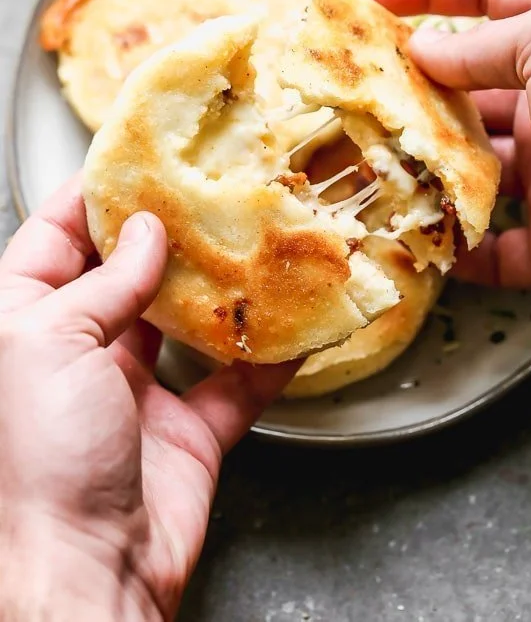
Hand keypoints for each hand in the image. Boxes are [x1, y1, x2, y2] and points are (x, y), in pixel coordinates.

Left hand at [0, 177, 295, 620]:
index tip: (133, 161)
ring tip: (253, 244)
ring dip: (220, 291)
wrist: (80, 576)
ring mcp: (135, 395)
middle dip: (167, 235)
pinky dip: (269, 360)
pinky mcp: (187, 433)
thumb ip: (105, 282)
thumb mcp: (52, 342)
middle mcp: (79, 354)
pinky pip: (236, 385)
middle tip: (208, 191)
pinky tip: (295, 329)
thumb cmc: (38, 461)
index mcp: (27, 325)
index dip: (92, 198)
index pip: (55, 240)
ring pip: (185, 324)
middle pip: (128, 275)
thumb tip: (145, 233)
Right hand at [358, 0, 530, 300]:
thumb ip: (481, 48)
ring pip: (471, 172)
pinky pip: (496, 250)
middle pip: (466, 89)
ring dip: (424, 177)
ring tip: (371, 175)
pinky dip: (459, 252)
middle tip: (352, 101)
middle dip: (410, 93)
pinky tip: (420, 244)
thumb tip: (422, 53)